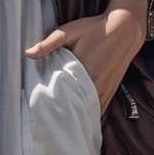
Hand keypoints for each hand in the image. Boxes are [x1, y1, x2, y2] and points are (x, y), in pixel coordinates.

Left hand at [24, 1, 145, 118]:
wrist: (126, 27)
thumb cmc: (94, 28)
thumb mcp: (68, 32)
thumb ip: (48, 44)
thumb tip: (28, 53)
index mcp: (85, 74)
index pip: (67, 98)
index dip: (57, 108)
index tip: (46, 115)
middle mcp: (97, 85)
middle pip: (80, 109)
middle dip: (68, 117)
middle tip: (54, 124)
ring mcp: (107, 89)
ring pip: (92, 111)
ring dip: (81, 117)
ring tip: (67, 126)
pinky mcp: (112, 88)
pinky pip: (102, 107)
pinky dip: (92, 114)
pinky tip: (84, 119)